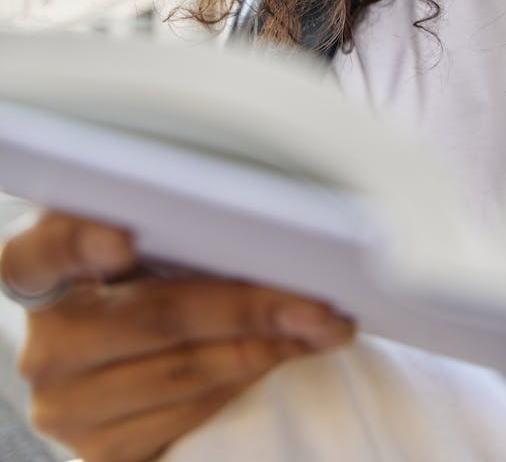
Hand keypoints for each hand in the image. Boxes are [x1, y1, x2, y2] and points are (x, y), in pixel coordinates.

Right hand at [1, 213, 353, 461]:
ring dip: (265, 346)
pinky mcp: (103, 451)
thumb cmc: (146, 267)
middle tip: (315, 299)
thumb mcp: (142, 234)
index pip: (37, 252)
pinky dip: (247, 378)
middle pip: (152, 316)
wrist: (136, 343)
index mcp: (38, 267)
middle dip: (247, 305)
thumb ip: (166, 218)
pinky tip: (285, 352)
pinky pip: (189, 415)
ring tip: (322, 323)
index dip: (78, 243)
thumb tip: (253, 214)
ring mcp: (68, 404)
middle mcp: (46, 340)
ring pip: (184, 372)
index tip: (123, 240)